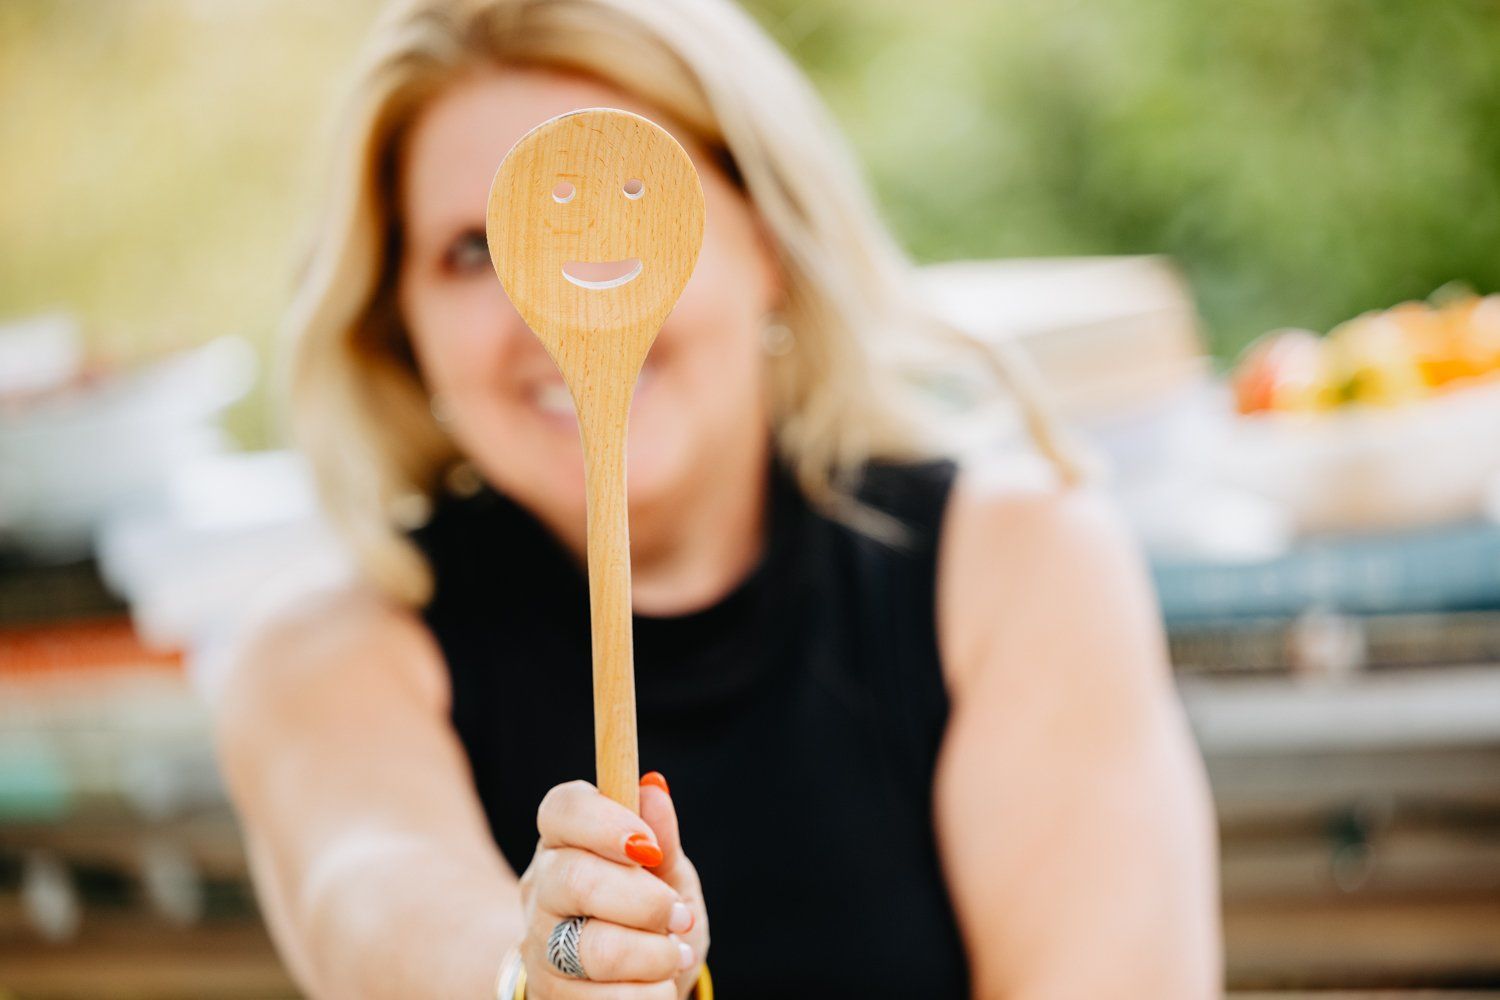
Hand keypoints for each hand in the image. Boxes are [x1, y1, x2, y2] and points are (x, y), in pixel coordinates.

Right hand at [518, 772, 709, 998]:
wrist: (630, 982)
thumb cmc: (649, 916)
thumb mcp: (667, 873)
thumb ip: (661, 836)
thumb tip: (654, 788)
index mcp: (566, 840)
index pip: (563, 810)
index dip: (606, 823)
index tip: (650, 848)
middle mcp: (541, 888)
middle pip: (577, 880)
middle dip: (646, 902)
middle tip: (680, 916)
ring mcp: (539, 945)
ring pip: (592, 948)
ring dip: (653, 955)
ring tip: (674, 955)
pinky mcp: (547, 996)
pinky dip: (646, 996)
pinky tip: (656, 986)